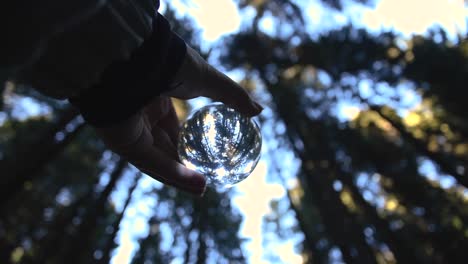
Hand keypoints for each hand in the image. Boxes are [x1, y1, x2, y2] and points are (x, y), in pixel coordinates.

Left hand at [95, 45, 262, 195]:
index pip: (168, 131)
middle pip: (162, 150)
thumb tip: (259, 110)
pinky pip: (151, 161)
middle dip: (182, 168)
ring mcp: (129, 129)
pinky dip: (174, 173)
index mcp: (155, 101)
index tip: (203, 159)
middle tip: (204, 182)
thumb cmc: (173, 62)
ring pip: (156, 161)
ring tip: (203, 189)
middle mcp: (139, 116)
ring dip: (180, 178)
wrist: (143, 56)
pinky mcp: (122, 139)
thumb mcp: (209, 80)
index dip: (185, 147)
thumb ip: (233, 96)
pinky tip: (198, 184)